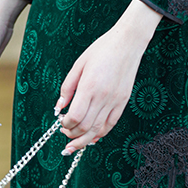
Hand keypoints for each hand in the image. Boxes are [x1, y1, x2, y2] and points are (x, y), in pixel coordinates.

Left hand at [57, 0, 161, 152]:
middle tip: (65, 135)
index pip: (76, 116)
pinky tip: (92, 137)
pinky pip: (111, 124)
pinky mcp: (123, 102)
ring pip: (99, 130)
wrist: (127, 43)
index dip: (66, 124)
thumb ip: (67, 88)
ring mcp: (115, 101)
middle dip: (73, 135)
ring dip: (85, 140)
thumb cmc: (102, 50)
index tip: (61, 122)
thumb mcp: (79, 65)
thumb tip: (59, 107)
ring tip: (75, 143)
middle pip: (86, 127)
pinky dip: (101, 133)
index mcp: (90, 86)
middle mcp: (103, 97)